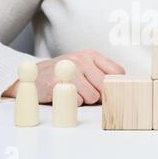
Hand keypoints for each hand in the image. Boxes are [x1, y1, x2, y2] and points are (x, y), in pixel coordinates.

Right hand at [3, 50, 124, 105]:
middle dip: (102, 95)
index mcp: (91, 55)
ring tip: (76, 93)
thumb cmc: (65, 73)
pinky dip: (73, 103)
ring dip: (86, 100)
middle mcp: (81, 60)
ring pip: (93, 96)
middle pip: (106, 85)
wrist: (36, 76)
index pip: (117, 71)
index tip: (117, 92)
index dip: (118, 85)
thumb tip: (121, 90)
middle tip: (92, 95)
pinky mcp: (57, 84)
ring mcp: (69, 70)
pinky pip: (77, 101)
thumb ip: (102, 74)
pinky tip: (66, 95)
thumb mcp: (85, 67)